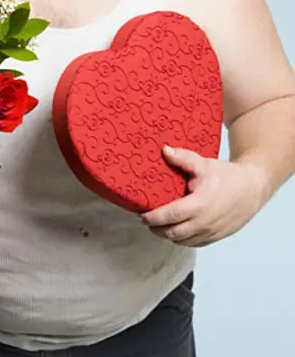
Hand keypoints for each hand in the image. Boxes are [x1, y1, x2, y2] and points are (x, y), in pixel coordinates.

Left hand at [140, 145, 267, 246]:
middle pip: (172, 233)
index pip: (169, 216)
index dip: (153, 218)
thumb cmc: (227, 176)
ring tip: (158, 225)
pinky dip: (181, 239)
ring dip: (167, 235)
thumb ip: (183, 158)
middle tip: (146, 220)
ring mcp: (210, 233)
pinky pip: (193, 244)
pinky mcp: (215, 238)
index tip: (142, 214)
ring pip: (181, 241)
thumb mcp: (203, 164)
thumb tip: (164, 150)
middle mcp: (204, 223)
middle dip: (155, 228)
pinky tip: (174, 230)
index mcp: (199, 205)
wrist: (252, 189)